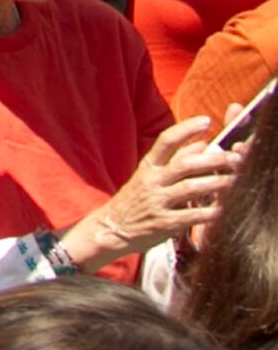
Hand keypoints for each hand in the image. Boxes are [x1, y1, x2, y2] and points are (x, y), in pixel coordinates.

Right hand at [80, 115, 240, 262]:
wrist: (112, 228)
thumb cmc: (136, 199)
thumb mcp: (149, 175)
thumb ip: (175, 160)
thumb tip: (203, 143)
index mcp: (148, 166)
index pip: (166, 141)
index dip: (186, 129)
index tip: (207, 121)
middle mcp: (152, 181)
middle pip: (184, 165)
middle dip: (213, 160)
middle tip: (235, 158)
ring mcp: (157, 202)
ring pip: (190, 188)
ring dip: (217, 184)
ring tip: (236, 181)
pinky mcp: (164, 223)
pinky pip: (190, 216)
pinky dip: (209, 212)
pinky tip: (224, 210)